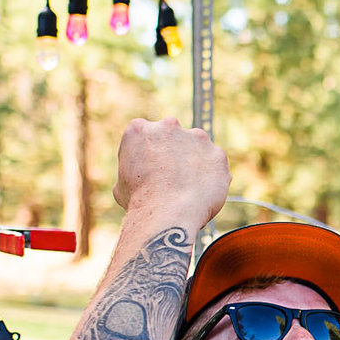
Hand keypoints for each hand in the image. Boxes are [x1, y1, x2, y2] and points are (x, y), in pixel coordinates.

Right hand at [112, 118, 230, 229]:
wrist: (167, 214)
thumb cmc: (140, 202)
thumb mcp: (122, 183)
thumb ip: (136, 170)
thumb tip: (142, 176)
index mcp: (139, 129)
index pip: (146, 136)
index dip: (149, 155)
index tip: (151, 171)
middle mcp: (168, 125)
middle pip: (173, 137)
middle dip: (173, 153)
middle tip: (171, 178)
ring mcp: (196, 137)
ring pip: (197, 148)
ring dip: (194, 162)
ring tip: (187, 188)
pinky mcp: (217, 154)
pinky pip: (215, 165)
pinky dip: (211, 177)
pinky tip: (201, 192)